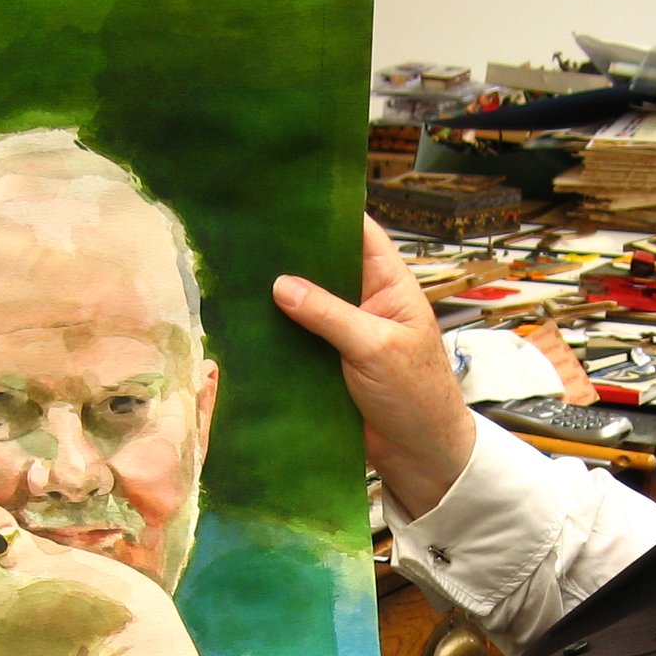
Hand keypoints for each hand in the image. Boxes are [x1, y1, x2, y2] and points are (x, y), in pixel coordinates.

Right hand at [273, 216, 475, 515]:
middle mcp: (365, 303)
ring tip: (234, 274)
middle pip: (326, 266)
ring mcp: (345, 334)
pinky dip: (277, 335)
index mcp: (389, 285)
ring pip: (307, 304)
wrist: (422, 456)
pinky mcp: (328, 365)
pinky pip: (298, 341)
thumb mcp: (375, 348)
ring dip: (279, 297)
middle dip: (293, 254)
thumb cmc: (416, 395)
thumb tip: (280, 284)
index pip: (360, 234)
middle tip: (247, 236)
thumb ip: (330, 315)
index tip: (288, 198)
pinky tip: (244, 323)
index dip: (329, 214)